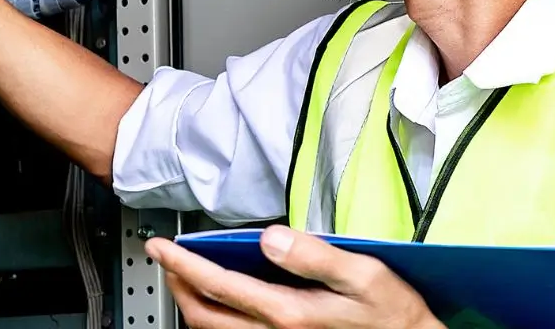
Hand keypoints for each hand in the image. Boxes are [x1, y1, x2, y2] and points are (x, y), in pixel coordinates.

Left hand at [145, 226, 443, 328]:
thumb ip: (314, 255)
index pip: (219, 286)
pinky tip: (220, 299)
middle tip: (164, 258)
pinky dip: (216, 317)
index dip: (183, 265)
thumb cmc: (392, 314)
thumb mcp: (364, 276)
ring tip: (184, 274)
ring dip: (192, 302)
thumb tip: (270, 238)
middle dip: (177, 285)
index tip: (161, 246)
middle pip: (204, 316)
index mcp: (289, 314)